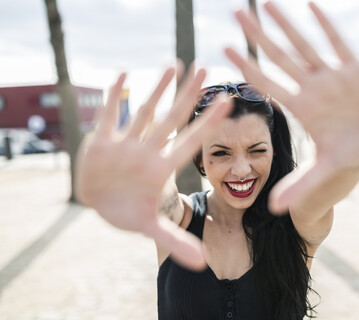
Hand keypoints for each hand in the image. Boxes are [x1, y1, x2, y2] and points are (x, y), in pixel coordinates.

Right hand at [75, 65, 231, 269]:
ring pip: (144, 111)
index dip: (207, 124)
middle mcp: (148, 151)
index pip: (190, 142)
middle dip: (187, 94)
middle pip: (172, 118)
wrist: (103, 206)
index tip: (227, 104)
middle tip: (206, 68)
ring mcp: (126, 145)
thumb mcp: (151, 226)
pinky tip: (122, 75)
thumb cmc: (130, 212)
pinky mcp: (101, 143)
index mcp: (162, 169)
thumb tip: (203, 264)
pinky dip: (112, 97)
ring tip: (173, 65)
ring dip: (157, 88)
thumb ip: (176, 239)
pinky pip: (108, 116)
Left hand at [225, 1, 358, 212]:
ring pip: (305, 44)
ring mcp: (333, 78)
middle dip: (258, 36)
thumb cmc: (342, 161)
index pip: (268, 83)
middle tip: (235, 13)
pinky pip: (339, 44)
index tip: (224, 50)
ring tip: (264, 2)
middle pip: (280, 56)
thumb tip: (274, 208)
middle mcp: (313, 88)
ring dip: (287, 23)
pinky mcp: (355, 71)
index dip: (248, 66)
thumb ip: (299, 188)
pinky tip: (312, 4)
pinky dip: (326, 25)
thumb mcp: (321, 175)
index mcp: (302, 108)